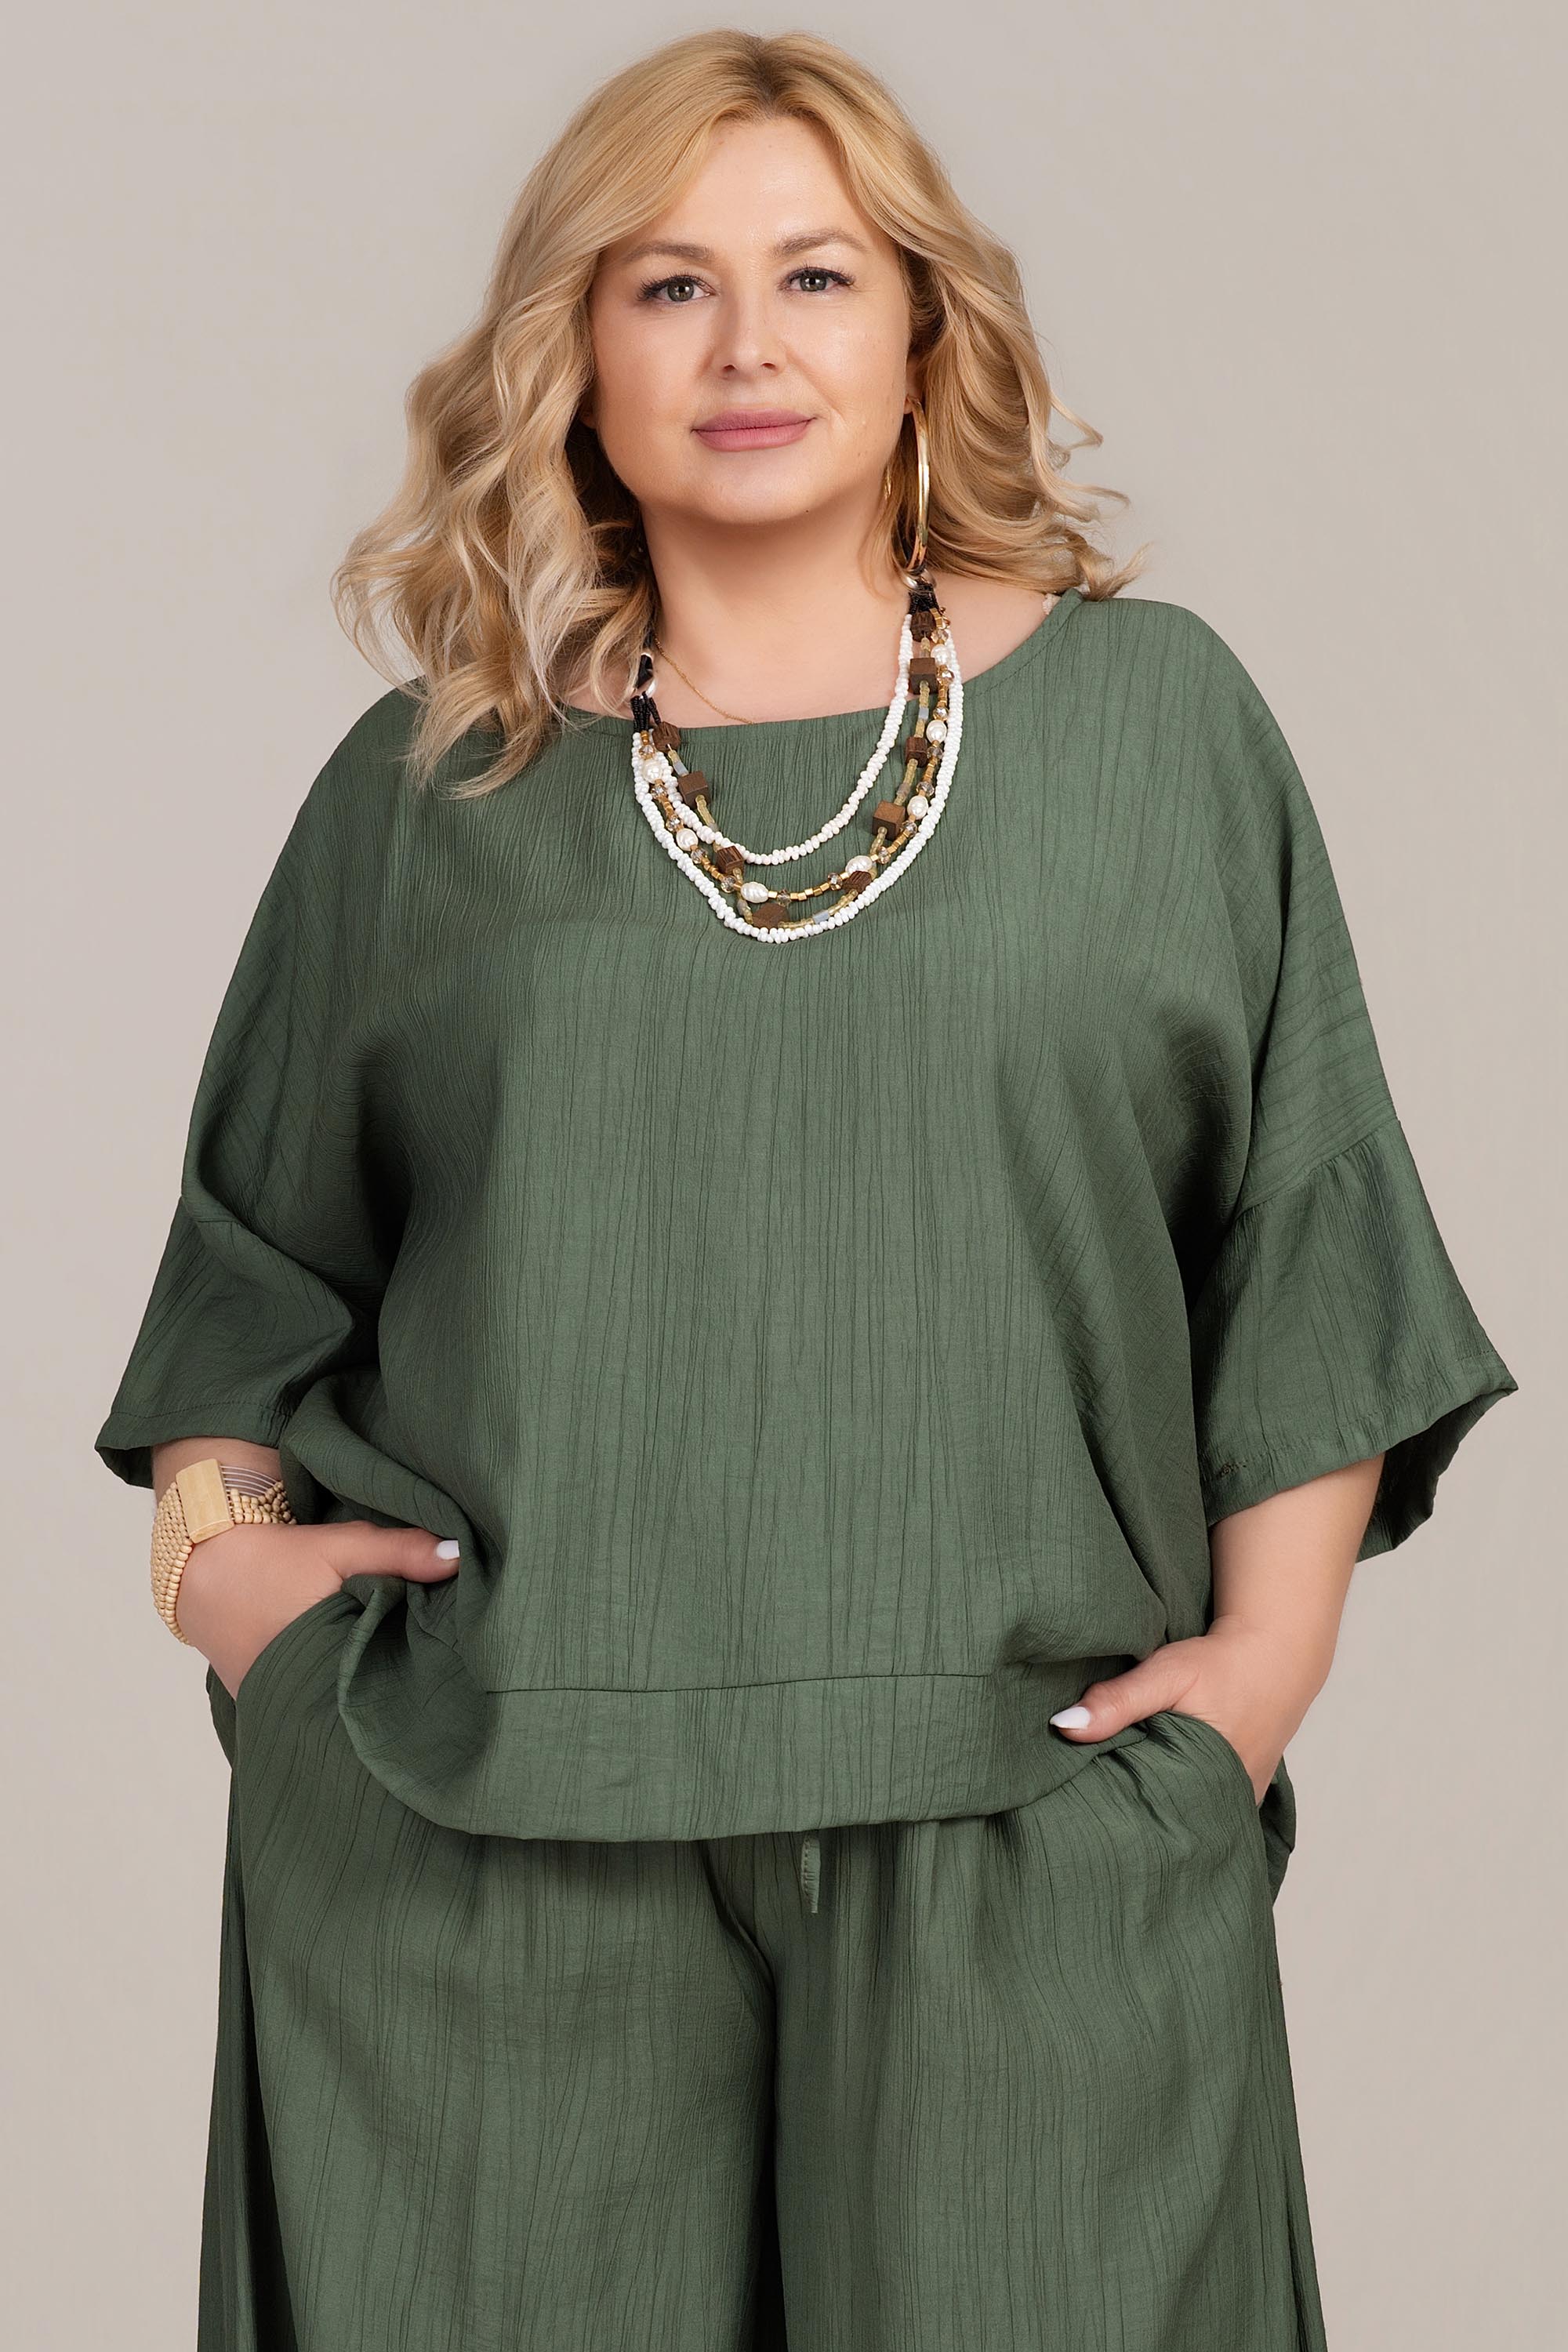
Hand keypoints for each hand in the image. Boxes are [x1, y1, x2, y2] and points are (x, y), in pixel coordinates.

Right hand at [174, 1518, 461, 1700]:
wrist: (200, 1569)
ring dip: (370, 1693)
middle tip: (444, 1677)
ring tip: (409, 1682)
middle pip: (371, 1704)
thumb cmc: (273, 1558)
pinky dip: (338, 1693)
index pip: (394, 1687)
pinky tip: (363, 1679)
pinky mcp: (271, 1705)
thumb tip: (459, 1555)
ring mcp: (284, 1708)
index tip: (457, 1662)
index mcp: (328, 1663)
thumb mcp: (340, 1547)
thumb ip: (398, 1551)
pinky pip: (315, 1706)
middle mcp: (303, 1699)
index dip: (426, 1675)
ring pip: (342, 1709)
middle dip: (403, 1691)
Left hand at [1047, 1616, 1324, 1803]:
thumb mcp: (1166, 1675)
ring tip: (1126, 1812)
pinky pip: (1211, 1813)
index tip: (1086, 1814)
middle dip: (1138, 1824)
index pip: (1151, 1820)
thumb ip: (1118, 1701)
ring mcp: (1241, 1803)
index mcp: (1207, 1782)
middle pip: (1171, 1826)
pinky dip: (1188, 1806)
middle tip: (1098, 1819)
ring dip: (1165, 1816)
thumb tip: (1063, 1726)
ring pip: (1193, 1822)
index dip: (1116, 1819)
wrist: (1276, 1656)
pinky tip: (1163, 1798)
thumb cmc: (1220, 1665)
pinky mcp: (1246, 1795)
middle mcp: (1228, 1802)